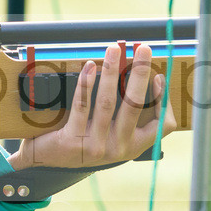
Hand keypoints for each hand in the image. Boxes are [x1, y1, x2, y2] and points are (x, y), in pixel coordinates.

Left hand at [7, 43, 176, 169]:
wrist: (46, 162)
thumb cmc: (82, 142)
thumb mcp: (109, 136)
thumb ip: (125, 117)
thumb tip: (142, 80)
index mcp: (132, 146)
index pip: (162, 126)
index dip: (164, 100)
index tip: (158, 76)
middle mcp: (118, 149)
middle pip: (134, 106)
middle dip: (140, 73)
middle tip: (143, 49)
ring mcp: (96, 146)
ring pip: (107, 103)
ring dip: (112, 72)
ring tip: (113, 50)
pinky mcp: (73, 141)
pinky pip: (82, 106)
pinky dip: (86, 84)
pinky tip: (89, 67)